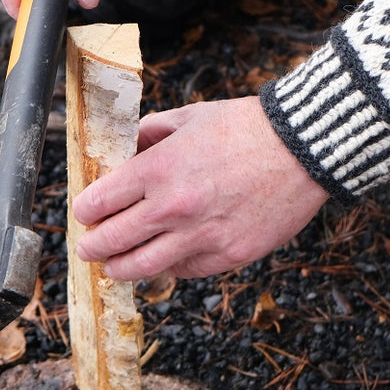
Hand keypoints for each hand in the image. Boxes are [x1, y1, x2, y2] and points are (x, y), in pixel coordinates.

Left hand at [72, 97, 328, 279]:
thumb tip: (126, 150)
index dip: (85, 210)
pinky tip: (163, 258)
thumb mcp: (189, 117)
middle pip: (110, 242)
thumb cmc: (247, 127)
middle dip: (92, 246)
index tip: (85, 211)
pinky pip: (182, 271)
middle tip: (89, 246)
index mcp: (157, 169)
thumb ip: (150, 134)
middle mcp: (172, 208)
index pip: (98, 202)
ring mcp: (200, 237)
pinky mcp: (227, 255)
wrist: (304, 148)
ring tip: (114, 265)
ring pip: (139, 268)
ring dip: (119, 267)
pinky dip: (167, 267)